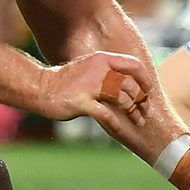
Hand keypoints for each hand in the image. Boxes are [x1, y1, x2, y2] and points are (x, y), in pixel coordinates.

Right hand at [37, 51, 152, 128]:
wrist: (40, 88)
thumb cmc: (65, 81)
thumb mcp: (88, 69)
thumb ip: (107, 72)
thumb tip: (127, 82)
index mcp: (102, 59)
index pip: (133, 65)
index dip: (145, 79)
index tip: (149, 93)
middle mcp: (98, 69)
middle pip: (131, 84)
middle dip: (142, 100)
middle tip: (145, 112)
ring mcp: (90, 85)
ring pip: (122, 98)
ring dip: (133, 112)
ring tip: (138, 121)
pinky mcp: (82, 102)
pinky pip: (106, 114)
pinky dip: (117, 124)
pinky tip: (122, 130)